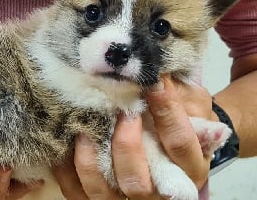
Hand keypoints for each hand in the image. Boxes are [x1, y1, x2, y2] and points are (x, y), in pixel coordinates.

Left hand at [53, 74, 212, 198]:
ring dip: (90, 154)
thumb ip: (182, 96)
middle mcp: (157, 191)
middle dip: (124, 141)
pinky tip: (67, 136)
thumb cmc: (178, 125)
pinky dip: (66, 163)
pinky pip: (73, 188)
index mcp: (189, 167)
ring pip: (101, 187)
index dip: (165, 110)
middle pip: (137, 180)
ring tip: (85, 123)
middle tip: (119, 108)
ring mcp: (123, 198)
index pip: (178, 143)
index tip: (152, 81)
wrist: (166, 153)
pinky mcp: (94, 198)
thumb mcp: (192, 110)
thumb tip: (158, 72)